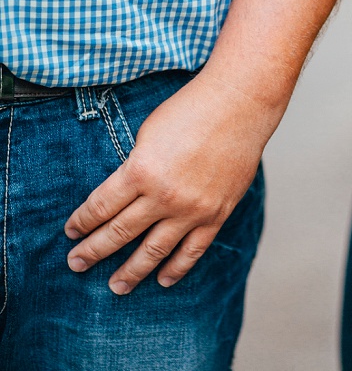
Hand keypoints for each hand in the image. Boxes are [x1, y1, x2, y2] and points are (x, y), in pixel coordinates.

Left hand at [65, 72, 271, 293]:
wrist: (240, 104)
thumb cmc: (192, 109)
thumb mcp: (148, 133)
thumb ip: (136, 167)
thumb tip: (126, 194)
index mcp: (141, 171)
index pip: (100, 207)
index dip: (81, 222)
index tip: (71, 232)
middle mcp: (163, 196)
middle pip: (119, 233)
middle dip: (93, 251)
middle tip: (76, 264)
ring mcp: (192, 208)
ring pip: (154, 251)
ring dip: (131, 272)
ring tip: (115, 287)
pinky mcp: (217, 213)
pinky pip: (193, 250)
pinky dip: (176, 268)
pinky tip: (163, 279)